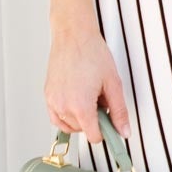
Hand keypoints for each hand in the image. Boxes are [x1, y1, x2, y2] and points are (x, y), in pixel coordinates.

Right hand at [45, 28, 130, 144]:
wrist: (74, 35)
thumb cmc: (91, 52)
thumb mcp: (113, 83)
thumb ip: (119, 111)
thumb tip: (123, 130)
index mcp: (81, 106)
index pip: (94, 136)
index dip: (106, 131)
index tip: (110, 124)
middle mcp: (63, 106)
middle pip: (82, 130)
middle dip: (94, 119)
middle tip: (100, 99)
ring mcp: (53, 101)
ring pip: (69, 126)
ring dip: (80, 118)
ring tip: (88, 97)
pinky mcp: (48, 95)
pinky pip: (56, 117)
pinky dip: (67, 115)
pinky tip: (76, 102)